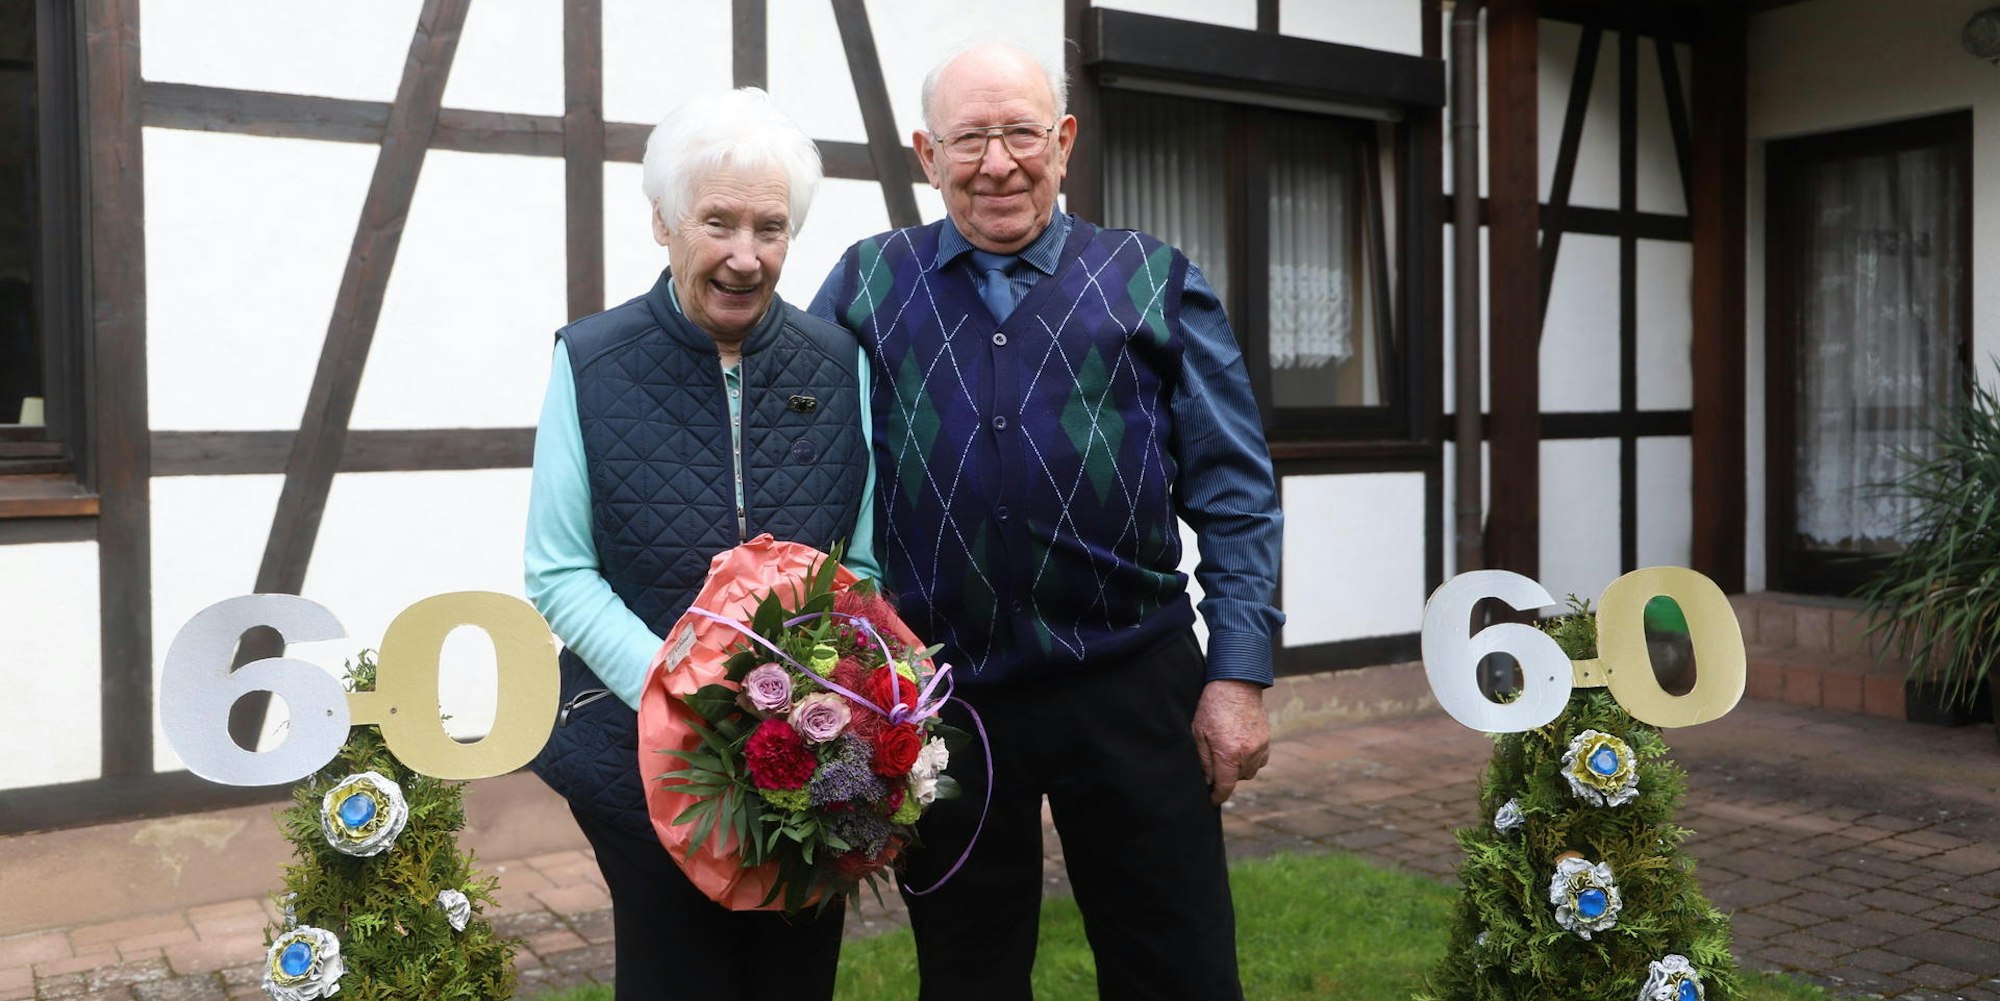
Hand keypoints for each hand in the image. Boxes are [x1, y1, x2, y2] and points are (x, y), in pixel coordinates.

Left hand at [1191, 679, 1269, 805]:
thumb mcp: (1199, 733)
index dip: (1217, 796)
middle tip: (1216, 764)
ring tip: (1228, 753)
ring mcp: (1260, 747)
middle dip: (1226, 776)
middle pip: (1237, 779)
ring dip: (1239, 768)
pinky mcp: (1267, 740)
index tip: (1212, 800)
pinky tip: (1240, 747)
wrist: (1237, 684)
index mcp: (1228, 753)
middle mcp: (1247, 753)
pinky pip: (1260, 761)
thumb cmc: (1213, 706)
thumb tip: (1208, 780)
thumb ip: (1204, 760)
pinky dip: (1250, 759)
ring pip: (1249, 771)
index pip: (1225, 786)